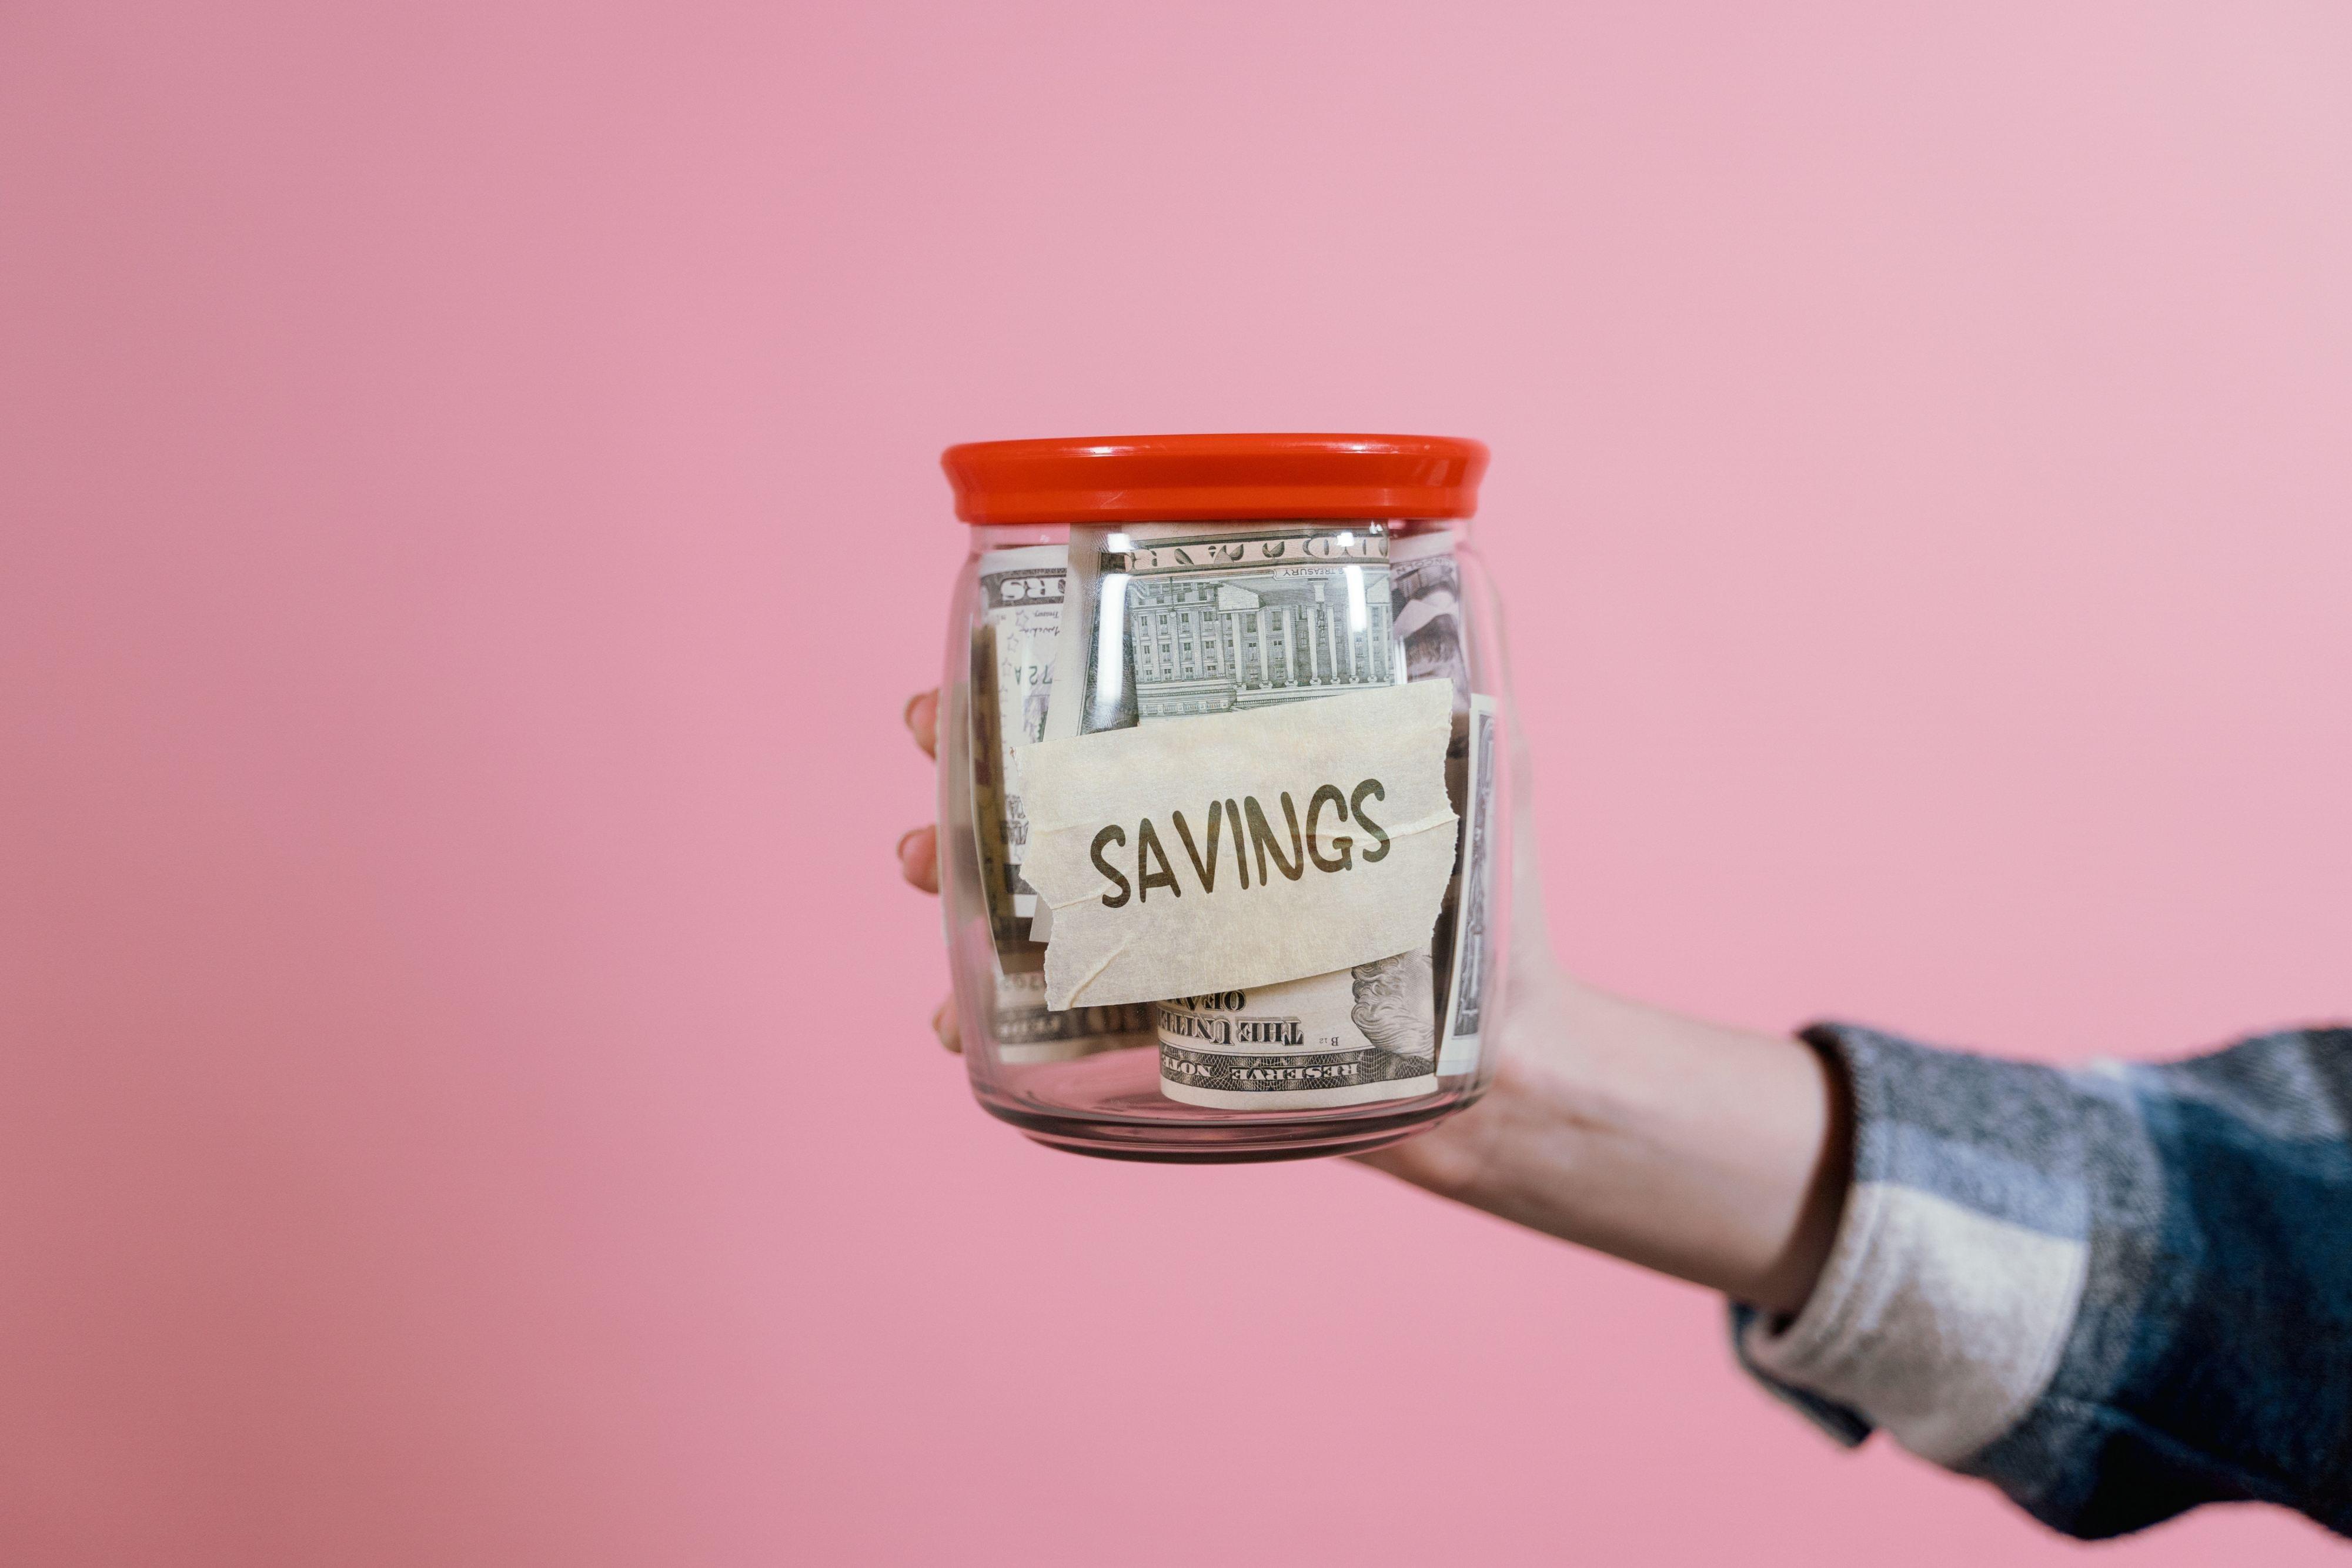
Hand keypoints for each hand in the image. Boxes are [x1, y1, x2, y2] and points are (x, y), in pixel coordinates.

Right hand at [892, 686, 1847, 1312]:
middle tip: (931, 740)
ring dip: (958, 879)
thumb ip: (1455, 684)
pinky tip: (954, 1018)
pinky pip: (1057, 1027)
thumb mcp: (1478, 775)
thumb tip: (1449, 555)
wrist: (1503, 1068)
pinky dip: (991, 1021)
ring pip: (1032, 901)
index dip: (1041, 682)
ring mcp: (1169, 949)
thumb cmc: (1496, 917)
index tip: (982, 656)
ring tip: (926, 865)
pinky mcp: (1166, 1038)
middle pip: (1056, 800)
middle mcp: (1192, 862)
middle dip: (974, 764)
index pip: (1125, 717)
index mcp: (1240, 789)